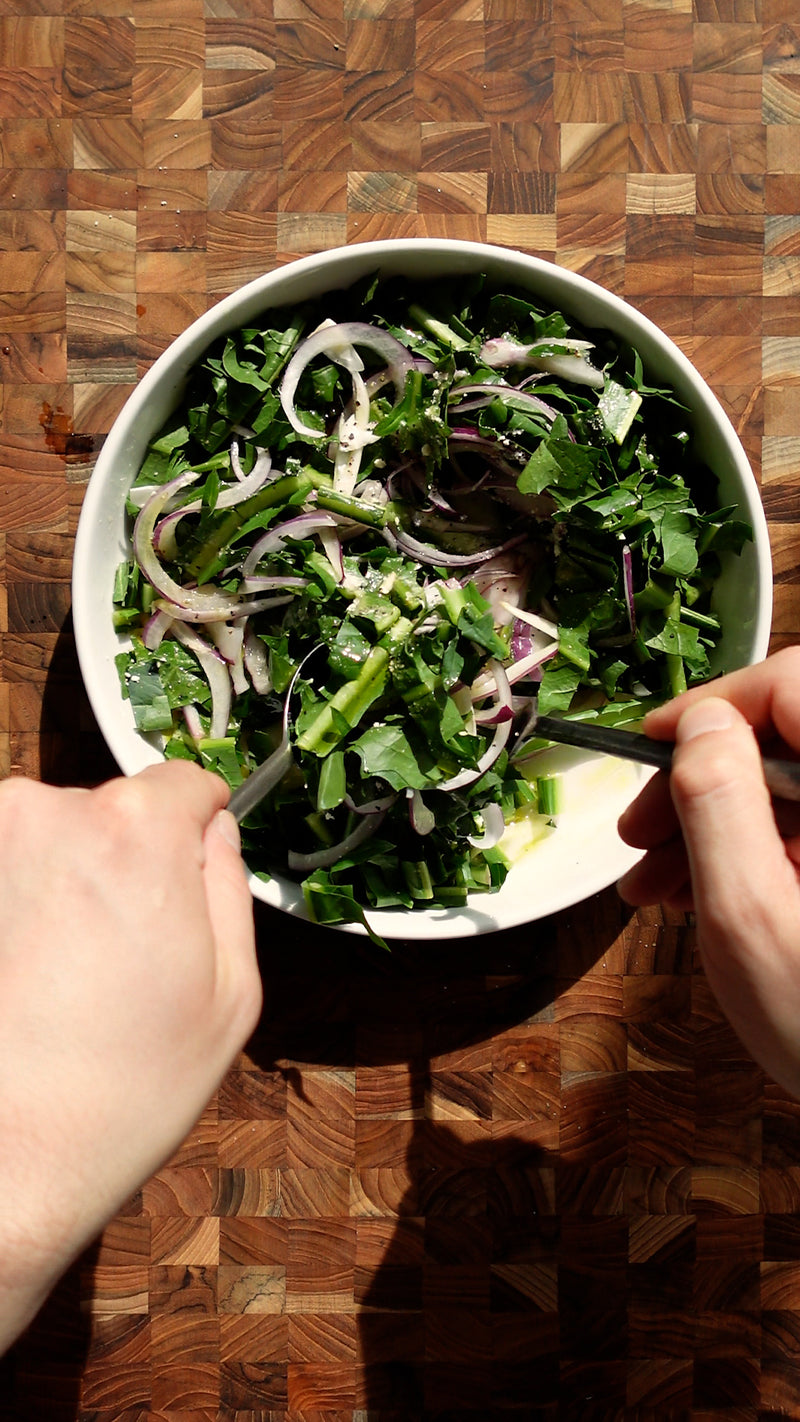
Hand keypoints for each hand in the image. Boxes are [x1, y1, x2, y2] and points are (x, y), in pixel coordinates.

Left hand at [0, 763, 259, 1351]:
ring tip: (74, 976)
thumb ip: (229, 885)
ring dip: (69, 887)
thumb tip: (214, 834)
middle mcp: (46, 815)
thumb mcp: (233, 991)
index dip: (200, 830)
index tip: (191, 873)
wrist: (11, 1159)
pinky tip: (33, 977)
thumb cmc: (118, 1091)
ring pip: (57, 840)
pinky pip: (10, 874)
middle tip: (131, 951)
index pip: (186, 781)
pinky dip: (22, 910)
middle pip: (116, 810)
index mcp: (135, 830)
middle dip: (130, 864)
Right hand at [617, 647, 799, 1096]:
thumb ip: (721, 805)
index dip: (717, 707)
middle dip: (704, 783)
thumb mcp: (751, 918)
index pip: (795, 686)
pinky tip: (704, 899)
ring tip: (655, 890)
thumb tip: (702, 724)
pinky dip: (755, 857)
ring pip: (795, 792)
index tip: (653, 746)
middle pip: (790, 739)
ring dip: (718, 827)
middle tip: (639, 838)